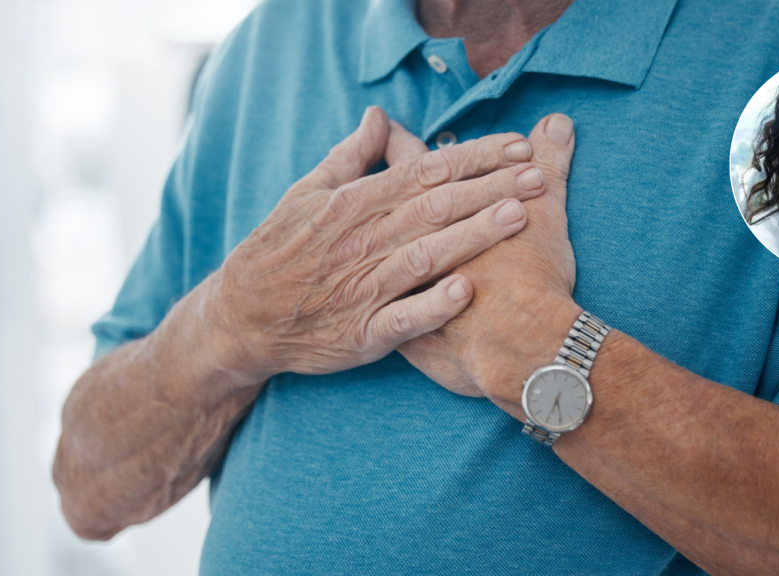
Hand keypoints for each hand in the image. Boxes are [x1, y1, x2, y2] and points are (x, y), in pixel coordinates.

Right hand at [205, 107, 548, 382]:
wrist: (240, 318)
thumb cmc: (279, 250)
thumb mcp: (305, 193)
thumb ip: (349, 157)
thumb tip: (381, 116)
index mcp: (351, 204)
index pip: (424, 172)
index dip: (474, 158)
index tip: (517, 148)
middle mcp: (360, 242)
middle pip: (435, 207)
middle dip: (491, 189)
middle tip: (538, 176)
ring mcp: (360, 289)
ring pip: (425, 256)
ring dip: (474, 236)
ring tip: (519, 217)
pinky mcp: (360, 334)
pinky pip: (402, 320)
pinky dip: (433, 306)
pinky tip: (468, 291)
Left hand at [394, 114, 580, 407]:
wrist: (522, 347)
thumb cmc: (537, 277)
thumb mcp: (546, 210)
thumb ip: (550, 162)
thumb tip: (558, 120)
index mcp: (435, 211)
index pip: (413, 167)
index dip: (403, 145)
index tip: (393, 132)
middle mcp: (401, 246)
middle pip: (382, 209)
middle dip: (378, 193)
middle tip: (368, 176)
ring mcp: (392, 290)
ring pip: (373, 259)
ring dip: (374, 243)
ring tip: (369, 229)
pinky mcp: (391, 331)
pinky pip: (376, 311)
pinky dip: (377, 297)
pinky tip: (376, 288)